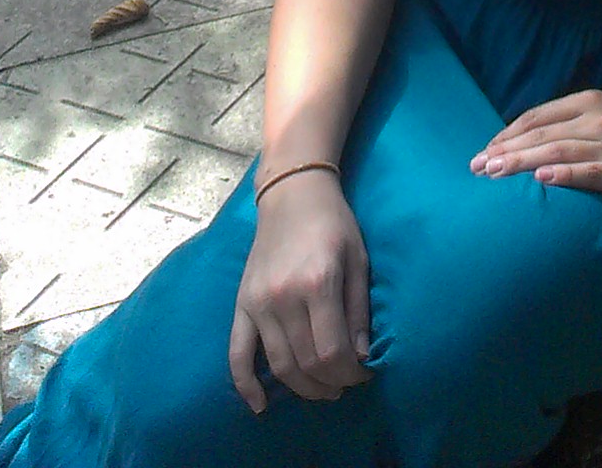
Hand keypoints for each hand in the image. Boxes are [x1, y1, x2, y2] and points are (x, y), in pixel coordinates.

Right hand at [229, 171, 371, 412]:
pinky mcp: (241, 304)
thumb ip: (359, 310)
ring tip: (323, 390)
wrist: (292, 194)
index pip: (332, 351)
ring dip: (302, 388)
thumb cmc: (333, 224)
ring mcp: (258, 303)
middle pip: (306, 364)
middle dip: (331, 383)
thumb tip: (362, 358)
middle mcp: (284, 297)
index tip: (364, 374)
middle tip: (346, 385)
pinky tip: (260, 406)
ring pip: (278, 365)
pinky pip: (237, 354)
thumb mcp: (358, 260)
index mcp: (317, 283)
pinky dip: (245, 385)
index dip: (350, 373)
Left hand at [471, 90, 601, 206]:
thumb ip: (570, 123)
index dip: (507, 133)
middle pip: (540, 134)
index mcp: (589, 102)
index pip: (536, 116)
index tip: (484, 151)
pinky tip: (542, 179)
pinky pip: (589, 172)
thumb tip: (527, 140)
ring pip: (557, 151)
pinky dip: (564, 174)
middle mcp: (596, 119)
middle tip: (475, 167)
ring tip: (494, 173)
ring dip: (521, 162)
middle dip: (504, 150)